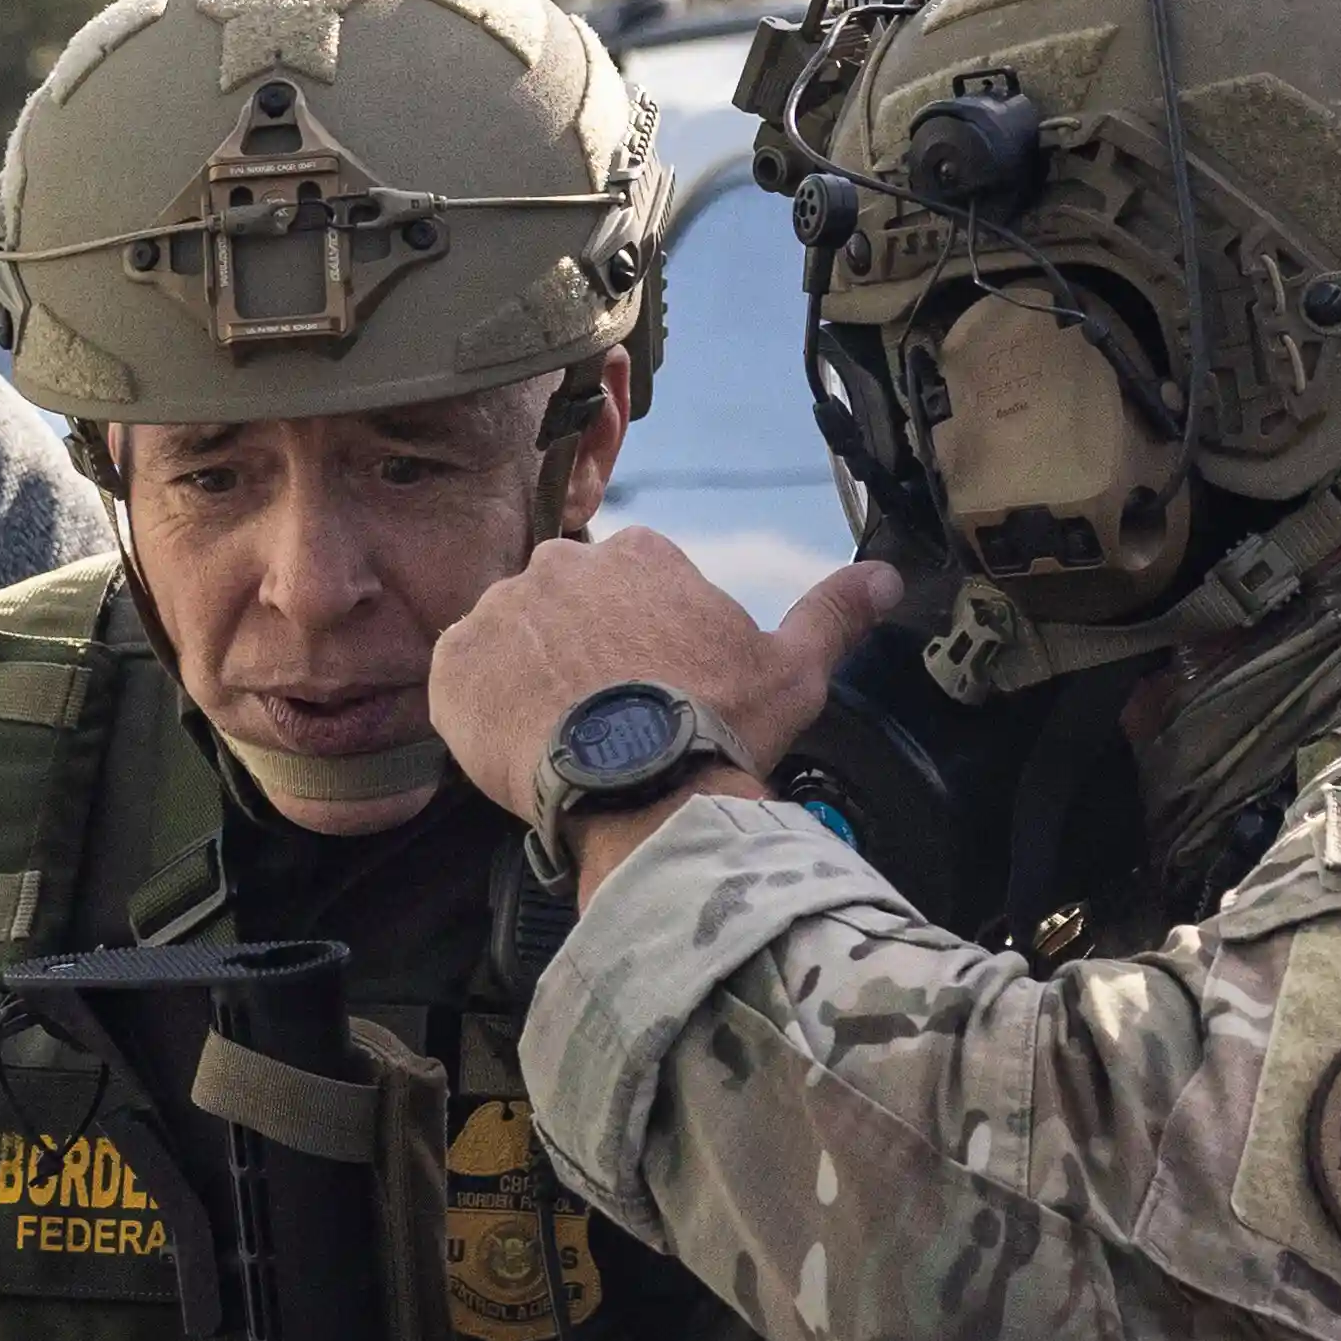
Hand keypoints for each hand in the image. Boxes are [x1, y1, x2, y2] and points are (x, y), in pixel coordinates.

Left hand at [422, 530, 911, 844]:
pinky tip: (519, 748)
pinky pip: (460, 681)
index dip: (639, 645)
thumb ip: (833, 612)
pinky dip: (481, 712)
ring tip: (564, 741)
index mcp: (640, 553)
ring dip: (528, 682)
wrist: (642, 786)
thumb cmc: (720, 724)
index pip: (629, 588)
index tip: (652, 689)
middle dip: (578, 656)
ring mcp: (500, 609)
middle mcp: (562, 562)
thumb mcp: (794, 668)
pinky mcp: (454, 663)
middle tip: (605, 720)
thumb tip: (886, 576)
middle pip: (564, 609)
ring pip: (510, 644)